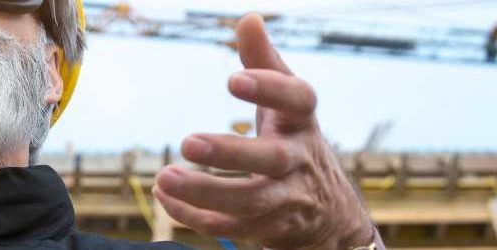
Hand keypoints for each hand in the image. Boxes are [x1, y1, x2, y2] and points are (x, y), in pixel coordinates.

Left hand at [153, 13, 375, 248]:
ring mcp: (288, 199)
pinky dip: (195, 215)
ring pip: (250, 202)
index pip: (298, 100)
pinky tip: (165, 200)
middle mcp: (299, 161)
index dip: (270, 88)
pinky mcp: (271, 230)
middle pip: (271, 160)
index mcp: (302, 122)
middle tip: (187, 142)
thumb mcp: (287, 106)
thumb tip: (248, 19)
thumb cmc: (296, 144)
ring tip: (164, 177)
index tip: (233, 79)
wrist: (331, 215)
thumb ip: (264, 64)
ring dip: (205, 191)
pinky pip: (232, 227)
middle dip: (230, 153)